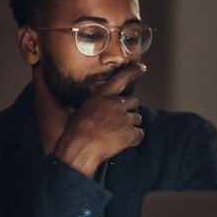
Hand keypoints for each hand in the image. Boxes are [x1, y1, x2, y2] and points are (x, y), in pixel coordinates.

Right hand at [53, 62, 146, 177]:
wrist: (79, 149)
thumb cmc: (74, 132)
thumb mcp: (78, 112)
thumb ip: (89, 107)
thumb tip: (82, 109)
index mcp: (102, 96)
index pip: (121, 78)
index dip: (133, 71)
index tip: (141, 68)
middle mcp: (115, 104)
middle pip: (133, 102)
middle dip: (129, 110)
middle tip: (119, 121)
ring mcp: (124, 118)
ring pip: (137, 118)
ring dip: (131, 125)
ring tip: (117, 134)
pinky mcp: (130, 133)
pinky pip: (139, 134)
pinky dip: (134, 139)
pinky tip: (123, 143)